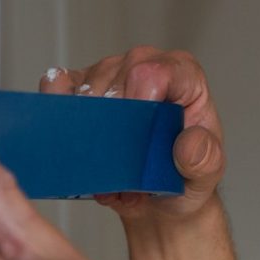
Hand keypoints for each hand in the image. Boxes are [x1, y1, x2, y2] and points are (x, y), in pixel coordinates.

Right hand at [40, 48, 223, 222]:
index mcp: (181, 73)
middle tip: (122, 161)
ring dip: (87, 133)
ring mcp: (108, 73)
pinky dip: (60, 121)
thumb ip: (205, 159)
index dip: (135, 102)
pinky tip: (77, 144)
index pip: (151, 71)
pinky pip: (54, 90)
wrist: (158, 196)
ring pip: (81, 90)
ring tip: (107, 162)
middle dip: (110, 127)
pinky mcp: (78, 86)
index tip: (134, 136)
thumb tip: (188, 143)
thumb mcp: (205, 175)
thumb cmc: (184, 176)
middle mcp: (143, 63)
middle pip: (111, 81)